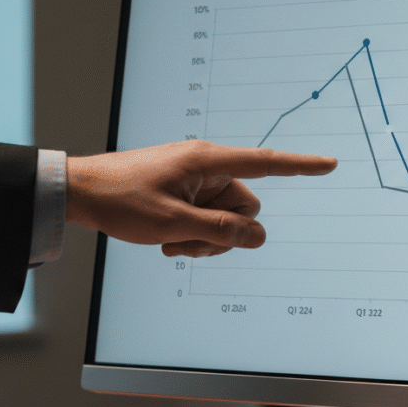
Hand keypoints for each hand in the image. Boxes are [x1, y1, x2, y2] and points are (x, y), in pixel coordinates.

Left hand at [66, 140, 335, 256]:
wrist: (79, 193)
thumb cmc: (121, 200)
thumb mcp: (174, 225)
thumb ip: (221, 232)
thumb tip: (257, 238)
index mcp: (208, 162)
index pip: (266, 162)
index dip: (300, 165)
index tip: (329, 164)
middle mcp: (205, 167)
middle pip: (242, 207)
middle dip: (222, 233)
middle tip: (187, 244)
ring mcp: (193, 179)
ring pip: (223, 217)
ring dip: (204, 237)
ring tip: (171, 244)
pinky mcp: (182, 189)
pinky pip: (205, 215)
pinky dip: (192, 232)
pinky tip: (167, 240)